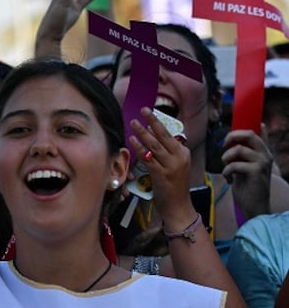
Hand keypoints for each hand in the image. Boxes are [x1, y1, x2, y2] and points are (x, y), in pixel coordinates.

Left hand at [129, 107, 195, 229]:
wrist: (179, 207)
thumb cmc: (175, 186)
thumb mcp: (177, 165)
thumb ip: (168, 152)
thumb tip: (154, 135)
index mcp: (184, 153)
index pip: (171, 134)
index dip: (159, 122)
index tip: (150, 112)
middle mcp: (179, 158)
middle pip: (164, 135)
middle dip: (153, 121)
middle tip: (143, 109)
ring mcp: (171, 166)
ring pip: (155, 145)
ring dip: (143, 132)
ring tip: (134, 122)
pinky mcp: (161, 175)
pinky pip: (148, 158)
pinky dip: (140, 148)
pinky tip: (132, 140)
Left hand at [221, 127, 272, 217]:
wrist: (254, 206)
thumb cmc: (247, 185)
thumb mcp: (244, 165)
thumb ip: (242, 152)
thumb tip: (231, 137)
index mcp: (263, 151)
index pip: (259, 130)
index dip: (243, 128)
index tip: (229, 137)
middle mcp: (266, 155)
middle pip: (250, 134)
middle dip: (232, 137)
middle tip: (224, 145)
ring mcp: (263, 163)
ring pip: (239, 149)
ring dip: (226, 158)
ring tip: (227, 167)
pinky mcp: (256, 172)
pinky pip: (235, 164)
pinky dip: (226, 171)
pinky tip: (229, 179)